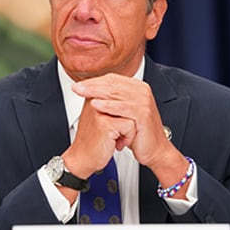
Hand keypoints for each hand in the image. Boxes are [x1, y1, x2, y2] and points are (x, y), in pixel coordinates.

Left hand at [72, 73, 188, 183]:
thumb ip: (111, 100)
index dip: (94, 81)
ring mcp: (144, 101)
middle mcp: (142, 90)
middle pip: (113, 84)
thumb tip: (91, 91)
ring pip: (116, 93)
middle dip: (92, 85)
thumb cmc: (136, 133)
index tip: (78, 85)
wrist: (153, 150)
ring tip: (81, 93)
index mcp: (136, 87)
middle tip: (76, 88)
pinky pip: (123, 107)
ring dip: (96, 92)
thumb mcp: (122, 113)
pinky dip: (108, 105)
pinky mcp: (143, 113)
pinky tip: (95, 104)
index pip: (112, 79)